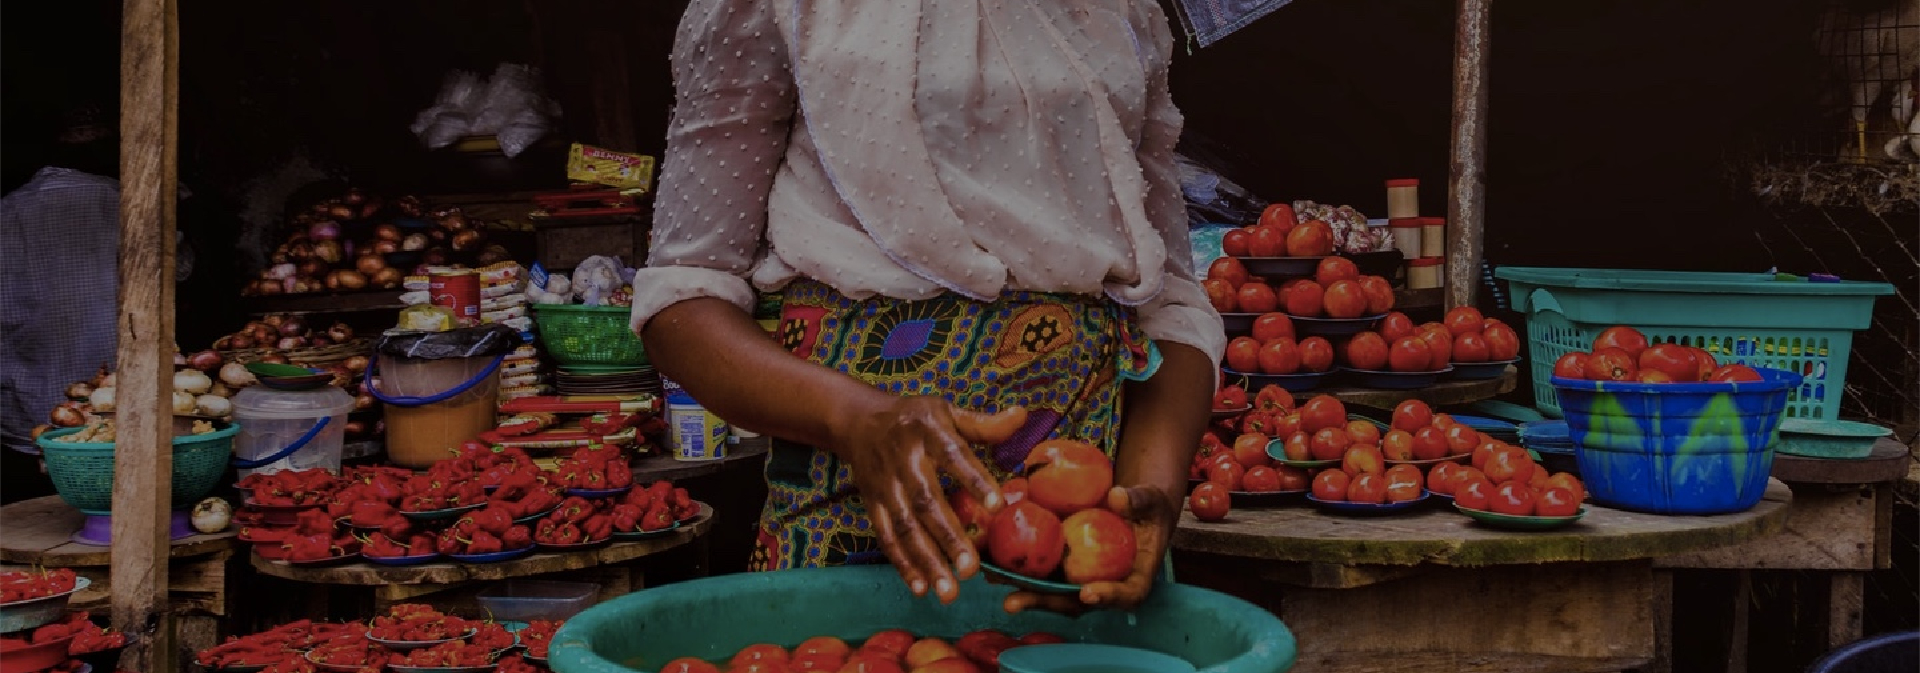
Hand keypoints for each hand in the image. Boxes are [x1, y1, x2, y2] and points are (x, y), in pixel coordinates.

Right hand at [838, 397, 1025, 603]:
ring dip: (926, 561)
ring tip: (949, 591)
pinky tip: (921, 588)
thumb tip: (1022, 416)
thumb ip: (983, 424)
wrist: (858, 420)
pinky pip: (886, 537)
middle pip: (926, 502)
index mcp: (927, 431)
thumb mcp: (946, 411)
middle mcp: (904, 460)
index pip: (954, 455)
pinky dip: (902, 563)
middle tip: (971, 569)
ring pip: (905, 527)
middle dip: (948, 538)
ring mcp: (885, 485)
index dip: (974, 480)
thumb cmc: (915, 418)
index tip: (998, 506)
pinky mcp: (872, 503)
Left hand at [1002, 484, 1179, 614]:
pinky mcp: (1062, 566)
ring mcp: (1079, 578)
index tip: (1088, 593)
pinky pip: (1039, 568)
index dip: (1107, 597)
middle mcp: (1102, 586)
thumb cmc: (1148, 508)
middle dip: (1042, 602)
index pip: (1126, 595)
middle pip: (1074, 601)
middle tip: (1014, 602)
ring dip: (1019, 586)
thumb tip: (1117, 497)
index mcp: (1133, 578)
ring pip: (1050, 589)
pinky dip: (1015, 563)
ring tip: (991, 578)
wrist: (1134, 508)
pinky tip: (990, 554)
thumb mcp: (1150, 500)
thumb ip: (1138, 501)